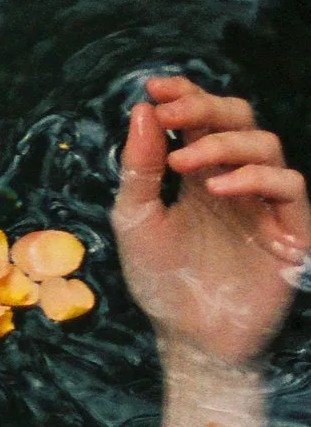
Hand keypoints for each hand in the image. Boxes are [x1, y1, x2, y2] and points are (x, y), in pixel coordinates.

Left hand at [112, 79, 308, 365]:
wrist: (190, 339)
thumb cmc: (161, 280)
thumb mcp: (135, 219)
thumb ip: (139, 167)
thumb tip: (143, 110)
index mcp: (198, 173)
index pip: (202, 117)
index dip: (186, 94)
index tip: (155, 87)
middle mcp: (235, 180)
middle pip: (239, 118)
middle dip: (205, 105)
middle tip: (172, 111)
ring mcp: (266, 203)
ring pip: (266, 144)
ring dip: (223, 142)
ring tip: (184, 160)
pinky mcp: (291, 230)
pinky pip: (288, 185)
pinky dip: (254, 177)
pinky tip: (217, 189)